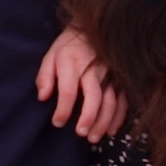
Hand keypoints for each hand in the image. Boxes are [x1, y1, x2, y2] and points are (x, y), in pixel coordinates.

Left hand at [36, 27, 127, 141]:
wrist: (92, 28)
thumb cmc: (68, 47)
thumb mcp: (51, 56)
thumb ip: (45, 77)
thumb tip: (43, 98)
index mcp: (72, 63)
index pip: (68, 90)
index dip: (63, 109)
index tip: (58, 122)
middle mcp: (92, 69)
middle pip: (94, 96)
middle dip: (89, 117)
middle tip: (82, 134)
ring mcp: (109, 74)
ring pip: (111, 100)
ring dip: (104, 121)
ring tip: (94, 137)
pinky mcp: (119, 78)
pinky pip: (122, 99)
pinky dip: (119, 116)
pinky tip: (111, 130)